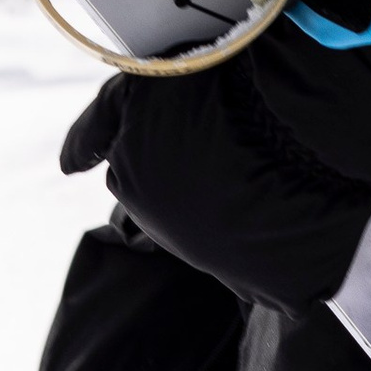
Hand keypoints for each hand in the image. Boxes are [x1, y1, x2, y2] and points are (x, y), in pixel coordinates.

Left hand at [59, 27, 370, 313]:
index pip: (148, 176)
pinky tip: (305, 206)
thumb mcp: (140, 86)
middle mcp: (175, 242)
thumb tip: (65, 169)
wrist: (305, 102)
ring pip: (236, 245)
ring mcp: (233, 271)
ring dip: (251, 216)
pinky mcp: (289, 290)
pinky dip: (295, 246)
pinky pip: (287, 274)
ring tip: (280, 167)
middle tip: (245, 143)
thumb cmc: (224, 80)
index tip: (208, 121)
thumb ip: (95, 127)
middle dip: (211, 184)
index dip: (180, 144)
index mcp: (135, 188)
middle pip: (190, 214)